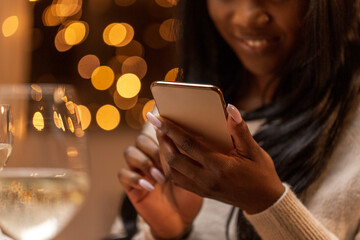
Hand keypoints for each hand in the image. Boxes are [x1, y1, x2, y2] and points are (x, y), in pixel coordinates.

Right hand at [118, 133, 202, 238]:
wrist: (181, 220)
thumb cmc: (190, 195)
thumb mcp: (192, 174)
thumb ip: (186, 156)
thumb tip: (187, 134)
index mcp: (164, 151)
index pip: (156, 132)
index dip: (160, 128)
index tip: (166, 131)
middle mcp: (149, 157)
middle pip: (141, 139)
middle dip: (154, 149)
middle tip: (168, 164)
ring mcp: (138, 171)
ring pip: (129, 152)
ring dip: (144, 162)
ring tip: (160, 177)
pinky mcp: (130, 186)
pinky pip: (123, 174)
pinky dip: (135, 178)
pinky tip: (150, 187)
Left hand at [146, 104, 284, 213]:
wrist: (263, 201)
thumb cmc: (261, 173)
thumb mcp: (254, 151)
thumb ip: (240, 130)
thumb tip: (230, 108)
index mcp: (220, 166)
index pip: (188, 145)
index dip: (171, 129)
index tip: (158, 118)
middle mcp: (207, 179)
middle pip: (174, 158)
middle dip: (162, 139)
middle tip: (156, 124)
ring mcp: (202, 188)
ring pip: (172, 171)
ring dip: (164, 153)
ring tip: (162, 137)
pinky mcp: (201, 193)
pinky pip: (178, 180)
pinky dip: (170, 167)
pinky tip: (170, 155)